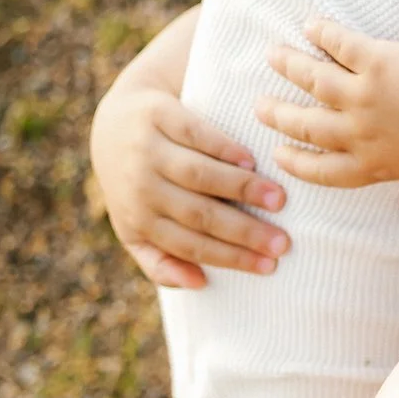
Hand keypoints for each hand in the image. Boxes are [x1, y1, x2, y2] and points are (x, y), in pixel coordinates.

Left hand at [87, 86, 285, 288]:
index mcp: (138, 221)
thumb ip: (160, 262)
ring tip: (278, 199)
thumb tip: (198, 283)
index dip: (231, 257)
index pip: (190, 245)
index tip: (270, 265)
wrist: (115, 122)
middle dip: (244, 231)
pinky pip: (192, 133)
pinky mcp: (154, 114)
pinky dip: (222, 148)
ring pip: (197, 174)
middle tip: (283, 241)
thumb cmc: (140, 184)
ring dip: (241, 188)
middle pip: (198, 214)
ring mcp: (145, 149)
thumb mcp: (137, 228)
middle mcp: (138, 186)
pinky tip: (250, 161)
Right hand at [259, 20, 398, 205]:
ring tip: (272, 55)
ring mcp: (366, 96)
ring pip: (313, 81)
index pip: (327, 171)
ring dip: (289, 67)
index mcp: (378, 165)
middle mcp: (362, 133)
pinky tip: (311, 25)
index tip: (280, 156)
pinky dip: (323, 33)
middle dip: (279, 116)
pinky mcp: (377, 61)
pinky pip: (340, 44)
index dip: (299, 164)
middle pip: (308, 126)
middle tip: (260, 107)